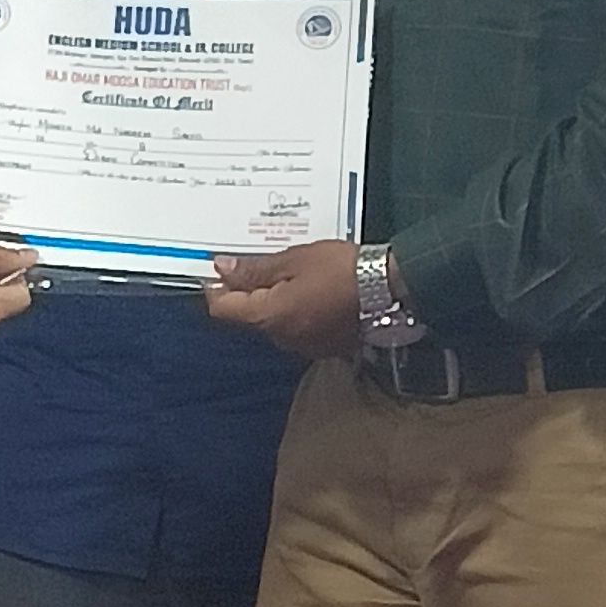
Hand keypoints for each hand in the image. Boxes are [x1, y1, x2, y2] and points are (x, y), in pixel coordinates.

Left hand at [203, 237, 360, 356]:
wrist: (389, 290)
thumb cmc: (339, 269)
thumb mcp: (293, 260)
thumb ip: (254, 269)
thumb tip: (221, 269)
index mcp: (268, 317)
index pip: (223, 309)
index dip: (215, 287)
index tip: (220, 267)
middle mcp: (281, 339)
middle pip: (248, 317)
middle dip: (246, 292)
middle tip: (257, 262)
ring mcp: (303, 347)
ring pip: (273, 323)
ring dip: (272, 301)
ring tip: (288, 273)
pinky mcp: (322, 347)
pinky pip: (296, 328)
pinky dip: (294, 311)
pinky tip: (309, 291)